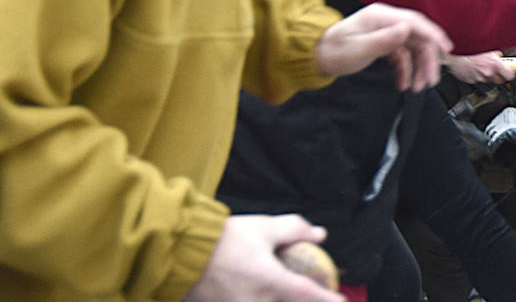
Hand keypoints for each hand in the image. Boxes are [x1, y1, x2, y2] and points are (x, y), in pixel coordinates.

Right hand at [186, 215, 341, 301]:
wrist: (179, 255)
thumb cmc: (223, 240)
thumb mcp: (263, 228)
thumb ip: (294, 230)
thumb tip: (318, 234)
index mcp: (270, 282)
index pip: (307, 295)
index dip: (328, 300)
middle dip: (302, 301)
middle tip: (311, 294)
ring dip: (280, 300)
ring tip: (281, 292)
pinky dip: (263, 301)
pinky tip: (259, 294)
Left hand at [315, 3, 452, 90]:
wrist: (315, 56)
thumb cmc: (333, 51)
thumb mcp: (358, 48)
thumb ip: (384, 40)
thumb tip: (407, 29)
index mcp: (381, 16)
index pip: (415, 22)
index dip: (432, 35)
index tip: (446, 49)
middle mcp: (387, 21)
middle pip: (417, 37)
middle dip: (427, 58)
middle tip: (432, 80)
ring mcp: (386, 32)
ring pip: (413, 48)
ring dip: (419, 67)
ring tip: (419, 87)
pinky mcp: (384, 43)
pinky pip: (402, 56)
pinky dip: (406, 70)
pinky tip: (404, 84)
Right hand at [446, 52, 514, 83]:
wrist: (452, 52)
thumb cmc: (468, 47)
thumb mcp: (487, 46)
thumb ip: (496, 53)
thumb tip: (500, 56)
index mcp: (494, 64)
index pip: (510, 75)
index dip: (510, 73)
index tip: (510, 71)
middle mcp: (487, 73)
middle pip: (500, 80)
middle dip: (499, 74)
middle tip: (495, 67)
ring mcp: (478, 78)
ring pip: (488, 80)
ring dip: (486, 74)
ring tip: (480, 65)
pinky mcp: (470, 80)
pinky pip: (477, 79)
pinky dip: (476, 75)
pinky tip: (473, 67)